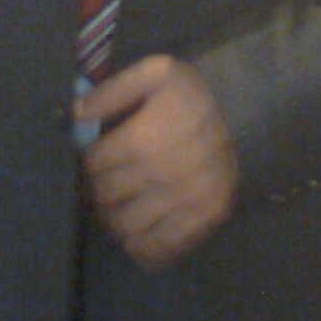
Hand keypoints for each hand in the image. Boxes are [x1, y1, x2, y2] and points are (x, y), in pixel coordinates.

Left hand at [78, 56, 237, 269]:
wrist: (244, 112)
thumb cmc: (189, 95)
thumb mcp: (152, 73)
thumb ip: (111, 90)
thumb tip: (76, 114)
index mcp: (144, 138)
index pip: (95, 165)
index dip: (89, 161)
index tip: (96, 158)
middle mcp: (164, 173)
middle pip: (107, 197)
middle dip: (98, 190)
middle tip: (103, 184)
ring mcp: (187, 200)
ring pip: (128, 227)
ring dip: (115, 219)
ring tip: (118, 207)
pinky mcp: (206, 217)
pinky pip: (163, 246)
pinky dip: (143, 247)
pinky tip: (137, 235)